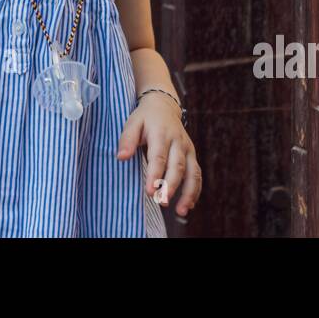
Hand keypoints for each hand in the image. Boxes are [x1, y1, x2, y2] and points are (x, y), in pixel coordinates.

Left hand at [116, 92, 201, 217]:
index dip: (155, 175)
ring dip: (188, 192)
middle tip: (162, 202)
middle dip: (171, 186)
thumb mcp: (133, 123)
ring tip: (180, 211)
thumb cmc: (145, 119)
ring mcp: (187, 149)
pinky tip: (188, 205)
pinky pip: (196, 174)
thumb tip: (121, 157)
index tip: (150, 192)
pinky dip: (195, 190)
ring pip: (192, 172)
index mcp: (161, 133)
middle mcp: (177, 142)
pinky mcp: (192, 155)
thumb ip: (127, 139)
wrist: (163, 107)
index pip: (158, 156)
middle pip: (177, 166)